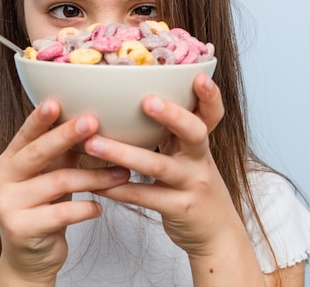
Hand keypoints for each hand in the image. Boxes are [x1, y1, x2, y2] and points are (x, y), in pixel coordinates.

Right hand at [0, 99, 129, 286]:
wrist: (29, 258)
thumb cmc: (43, 210)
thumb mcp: (50, 176)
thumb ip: (61, 153)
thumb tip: (89, 119)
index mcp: (9, 161)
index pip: (25, 135)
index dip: (40, 118)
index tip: (56, 101)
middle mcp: (3, 179)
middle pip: (37, 153)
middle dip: (66, 136)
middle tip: (92, 121)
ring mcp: (8, 204)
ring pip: (58, 182)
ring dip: (94, 178)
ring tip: (121, 174)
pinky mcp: (21, 229)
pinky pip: (62, 213)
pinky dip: (86, 208)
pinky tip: (99, 208)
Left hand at [84, 73, 241, 256]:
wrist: (217, 234)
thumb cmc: (192, 187)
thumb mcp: (189, 157)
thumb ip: (171, 132)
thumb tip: (133, 98)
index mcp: (200, 143)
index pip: (212, 114)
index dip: (209, 96)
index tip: (199, 75)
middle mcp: (200, 160)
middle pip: (194, 132)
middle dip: (171, 115)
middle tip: (145, 100)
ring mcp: (192, 185)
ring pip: (159, 166)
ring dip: (123, 153)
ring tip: (93, 144)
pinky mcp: (179, 208)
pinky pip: (145, 197)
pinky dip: (118, 189)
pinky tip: (95, 184)